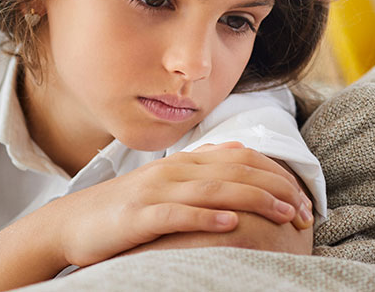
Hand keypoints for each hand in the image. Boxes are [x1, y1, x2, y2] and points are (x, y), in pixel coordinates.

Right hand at [39, 141, 313, 268]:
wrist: (70, 224)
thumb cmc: (120, 209)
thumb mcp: (162, 182)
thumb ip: (198, 166)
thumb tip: (235, 150)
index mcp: (181, 163)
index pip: (240, 158)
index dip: (276, 173)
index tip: (303, 196)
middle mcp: (172, 171)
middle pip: (234, 172)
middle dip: (275, 189)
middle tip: (305, 211)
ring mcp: (154, 192)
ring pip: (213, 190)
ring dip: (254, 201)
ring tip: (284, 214)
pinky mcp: (139, 216)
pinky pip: (177, 215)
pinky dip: (207, 218)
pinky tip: (232, 225)